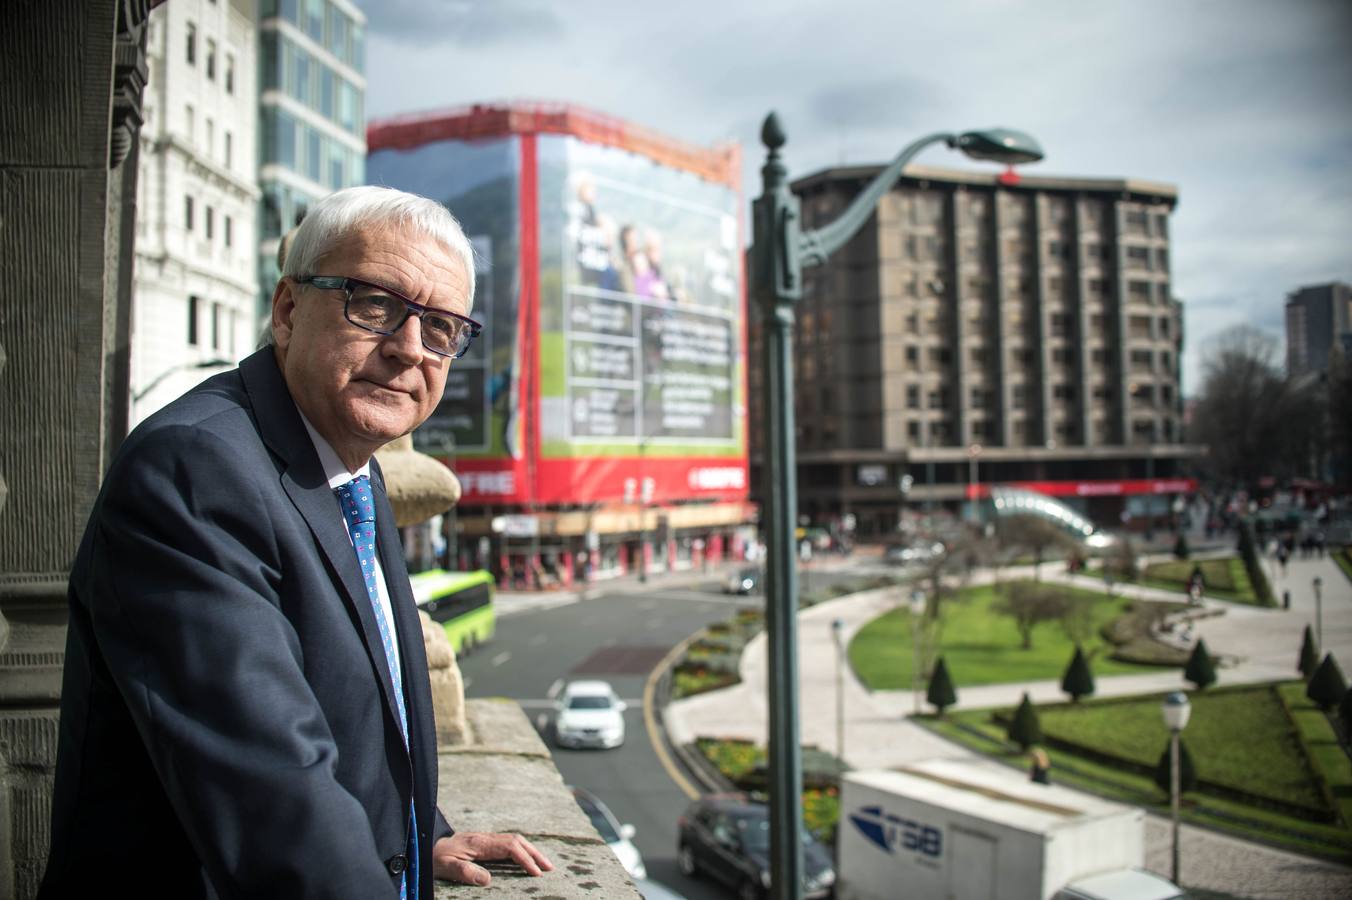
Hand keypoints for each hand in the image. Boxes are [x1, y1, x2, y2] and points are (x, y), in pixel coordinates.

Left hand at [432, 832, 553, 885]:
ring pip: (514, 840)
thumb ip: (465, 872)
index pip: (509, 848)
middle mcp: (485, 838)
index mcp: (479, 843)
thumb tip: (488, 879)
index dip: (524, 860)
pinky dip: (521, 850)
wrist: (426, 844)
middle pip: (517, 841)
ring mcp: (485, 839)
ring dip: (530, 851)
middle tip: (549, 868)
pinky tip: (526, 859)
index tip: (536, 873)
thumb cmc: (435, 858)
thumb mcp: (446, 867)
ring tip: (544, 864)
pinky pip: (508, 844)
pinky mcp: (484, 843)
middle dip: (535, 854)